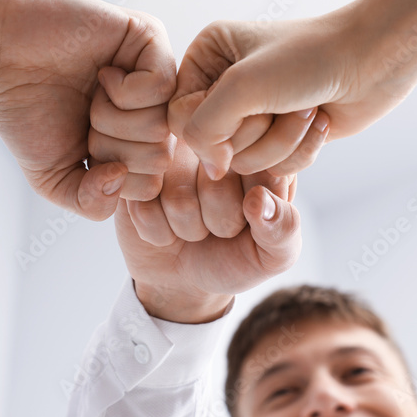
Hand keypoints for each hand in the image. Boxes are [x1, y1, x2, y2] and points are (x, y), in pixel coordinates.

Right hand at [0, 0, 175, 219]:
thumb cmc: (24, 110)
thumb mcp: (52, 178)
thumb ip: (90, 203)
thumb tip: (120, 179)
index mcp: (135, 145)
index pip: (150, 185)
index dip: (110, 177)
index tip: (82, 148)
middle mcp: (152, 113)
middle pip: (159, 158)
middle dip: (110, 147)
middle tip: (86, 118)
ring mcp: (156, 76)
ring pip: (162, 125)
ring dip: (113, 118)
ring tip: (92, 94)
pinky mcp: (152, 40)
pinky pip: (162, 87)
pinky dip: (124, 90)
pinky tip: (104, 73)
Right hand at [114, 143, 300, 323]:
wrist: (184, 278)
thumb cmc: (236, 257)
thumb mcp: (274, 253)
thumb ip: (283, 228)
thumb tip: (259, 200)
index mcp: (258, 148)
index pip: (261, 167)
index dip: (254, 208)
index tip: (254, 219)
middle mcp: (213, 138)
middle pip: (217, 181)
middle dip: (220, 221)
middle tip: (221, 226)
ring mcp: (169, 149)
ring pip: (179, 198)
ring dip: (188, 229)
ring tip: (193, 226)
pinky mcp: (133, 169)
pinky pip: (144, 208)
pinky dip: (158, 232)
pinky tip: (165, 227)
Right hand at [169, 0, 416, 179]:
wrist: (374, 61)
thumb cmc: (310, 59)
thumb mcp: (242, 87)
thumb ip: (202, 129)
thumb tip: (210, 169)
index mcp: (206, 55)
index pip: (178, 115)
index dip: (210, 126)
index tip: (245, 107)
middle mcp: (225, 83)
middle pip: (211, 144)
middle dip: (255, 132)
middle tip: (283, 102)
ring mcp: (254, 111)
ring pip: (244, 161)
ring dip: (280, 141)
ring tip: (303, 109)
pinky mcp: (281, 135)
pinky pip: (272, 167)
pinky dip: (298, 150)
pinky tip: (317, 121)